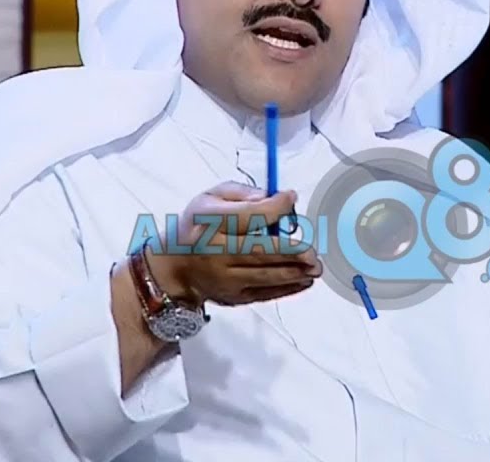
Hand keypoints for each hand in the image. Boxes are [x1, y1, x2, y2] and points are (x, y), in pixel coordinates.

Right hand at [145, 181, 321, 305]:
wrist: (174, 267)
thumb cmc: (197, 227)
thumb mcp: (210, 198)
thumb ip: (240, 193)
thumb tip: (271, 197)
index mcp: (209, 223)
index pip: (245, 216)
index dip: (273, 208)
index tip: (290, 198)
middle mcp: (216, 253)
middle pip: (259, 252)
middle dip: (291, 252)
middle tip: (312, 251)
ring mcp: (225, 278)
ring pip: (264, 276)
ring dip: (294, 272)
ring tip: (315, 267)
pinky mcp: (233, 296)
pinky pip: (264, 293)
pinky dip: (287, 288)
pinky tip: (304, 280)